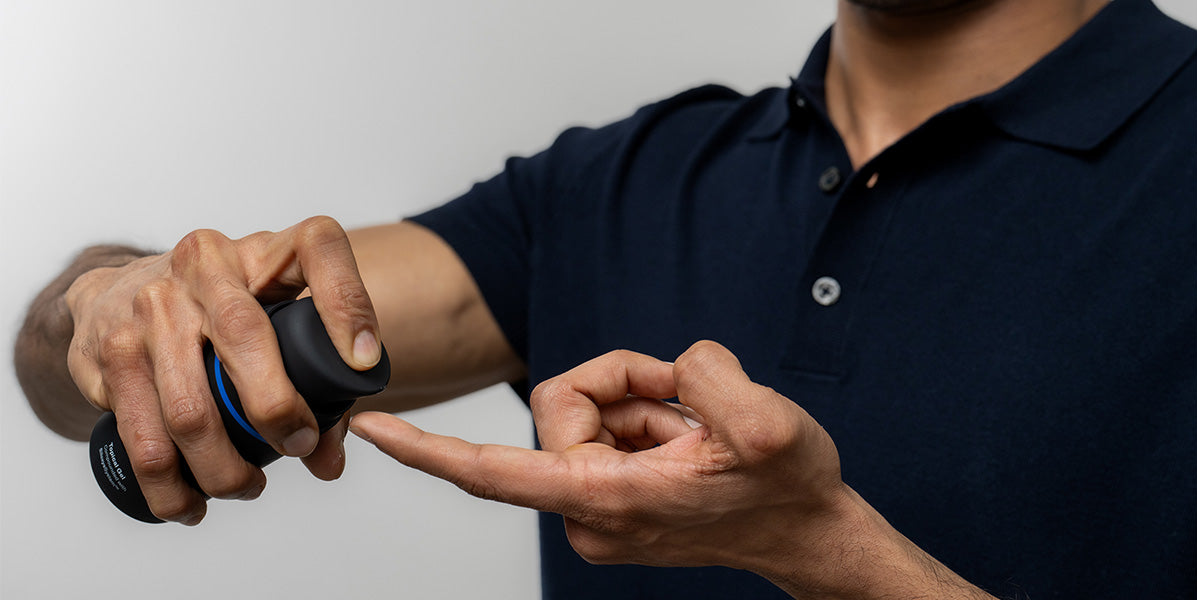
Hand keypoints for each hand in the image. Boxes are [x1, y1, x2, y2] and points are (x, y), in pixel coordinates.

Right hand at [65, 216, 381, 524]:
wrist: (121, 290)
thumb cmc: (221, 309)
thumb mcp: (274, 318)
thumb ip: (316, 383)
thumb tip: (327, 460)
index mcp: (263, 249)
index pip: (317, 247)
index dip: (346, 304)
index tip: (364, 363)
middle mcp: (204, 265)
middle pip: (244, 334)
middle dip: (276, 408)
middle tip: (299, 447)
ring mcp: (150, 306)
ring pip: (189, 406)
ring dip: (223, 465)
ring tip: (247, 487)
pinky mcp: (109, 352)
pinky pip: (142, 435)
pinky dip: (170, 484)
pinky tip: (191, 502)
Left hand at [351, 341, 858, 587]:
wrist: (810, 531)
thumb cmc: (789, 490)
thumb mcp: (767, 423)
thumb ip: (706, 377)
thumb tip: (670, 367)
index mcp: (608, 500)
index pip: (493, 472)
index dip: (426, 448)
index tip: (370, 430)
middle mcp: (587, 513)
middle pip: (559, 407)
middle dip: (623, 385)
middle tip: (685, 403)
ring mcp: (596, 509)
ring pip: (583, 414)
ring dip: (642, 406)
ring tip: (695, 434)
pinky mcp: (608, 499)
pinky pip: (602, 430)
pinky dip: (644, 420)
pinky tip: (687, 442)